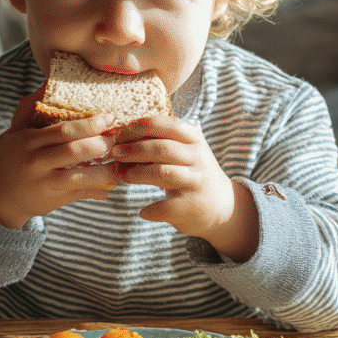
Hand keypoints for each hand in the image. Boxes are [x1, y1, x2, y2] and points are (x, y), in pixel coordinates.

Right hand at [0, 85, 118, 228]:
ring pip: (80, 178)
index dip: (89, 124)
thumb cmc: (10, 157)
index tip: (109, 119)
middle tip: (116, 140)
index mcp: (28, 141)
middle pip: (74, 152)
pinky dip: (98, 191)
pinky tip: (111, 185)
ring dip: (104, 171)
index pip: (63, 130)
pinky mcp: (52, 201)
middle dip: (100, 145)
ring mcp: (44, 184)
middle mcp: (35, 162)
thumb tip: (48, 82)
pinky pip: (80, 195)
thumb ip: (30, 108)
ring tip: (118, 164)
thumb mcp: (14, 131)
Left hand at [109, 116, 259, 261]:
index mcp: (195, 140)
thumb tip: (121, 139)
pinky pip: (166, 206)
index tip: (126, 128)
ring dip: (138, 174)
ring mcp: (197, 182)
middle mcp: (199, 158)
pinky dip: (151, 210)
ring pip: (163, 173)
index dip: (147, 125)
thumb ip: (160, 144)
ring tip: (122, 176)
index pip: (171, 125)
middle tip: (115, 153)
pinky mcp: (193, 206)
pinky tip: (143, 212)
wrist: (223, 207)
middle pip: (163, 148)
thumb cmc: (193, 175)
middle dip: (135, 149)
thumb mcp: (185, 153)